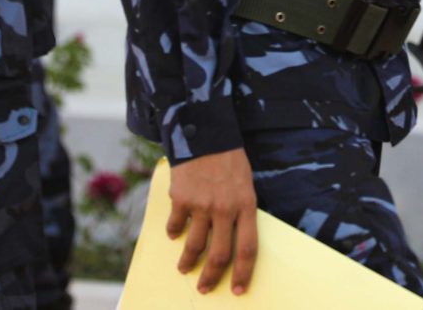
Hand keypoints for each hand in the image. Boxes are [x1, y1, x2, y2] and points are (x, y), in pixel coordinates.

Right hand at [167, 148, 258, 295]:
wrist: (205, 132)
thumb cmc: (229, 159)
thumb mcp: (245, 183)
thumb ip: (240, 210)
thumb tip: (232, 239)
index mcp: (246, 205)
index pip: (248, 249)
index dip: (244, 273)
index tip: (238, 290)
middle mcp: (225, 208)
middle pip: (220, 254)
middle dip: (212, 277)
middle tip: (205, 288)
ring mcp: (201, 204)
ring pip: (194, 246)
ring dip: (188, 262)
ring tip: (185, 269)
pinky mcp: (181, 198)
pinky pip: (175, 225)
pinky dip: (174, 232)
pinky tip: (174, 234)